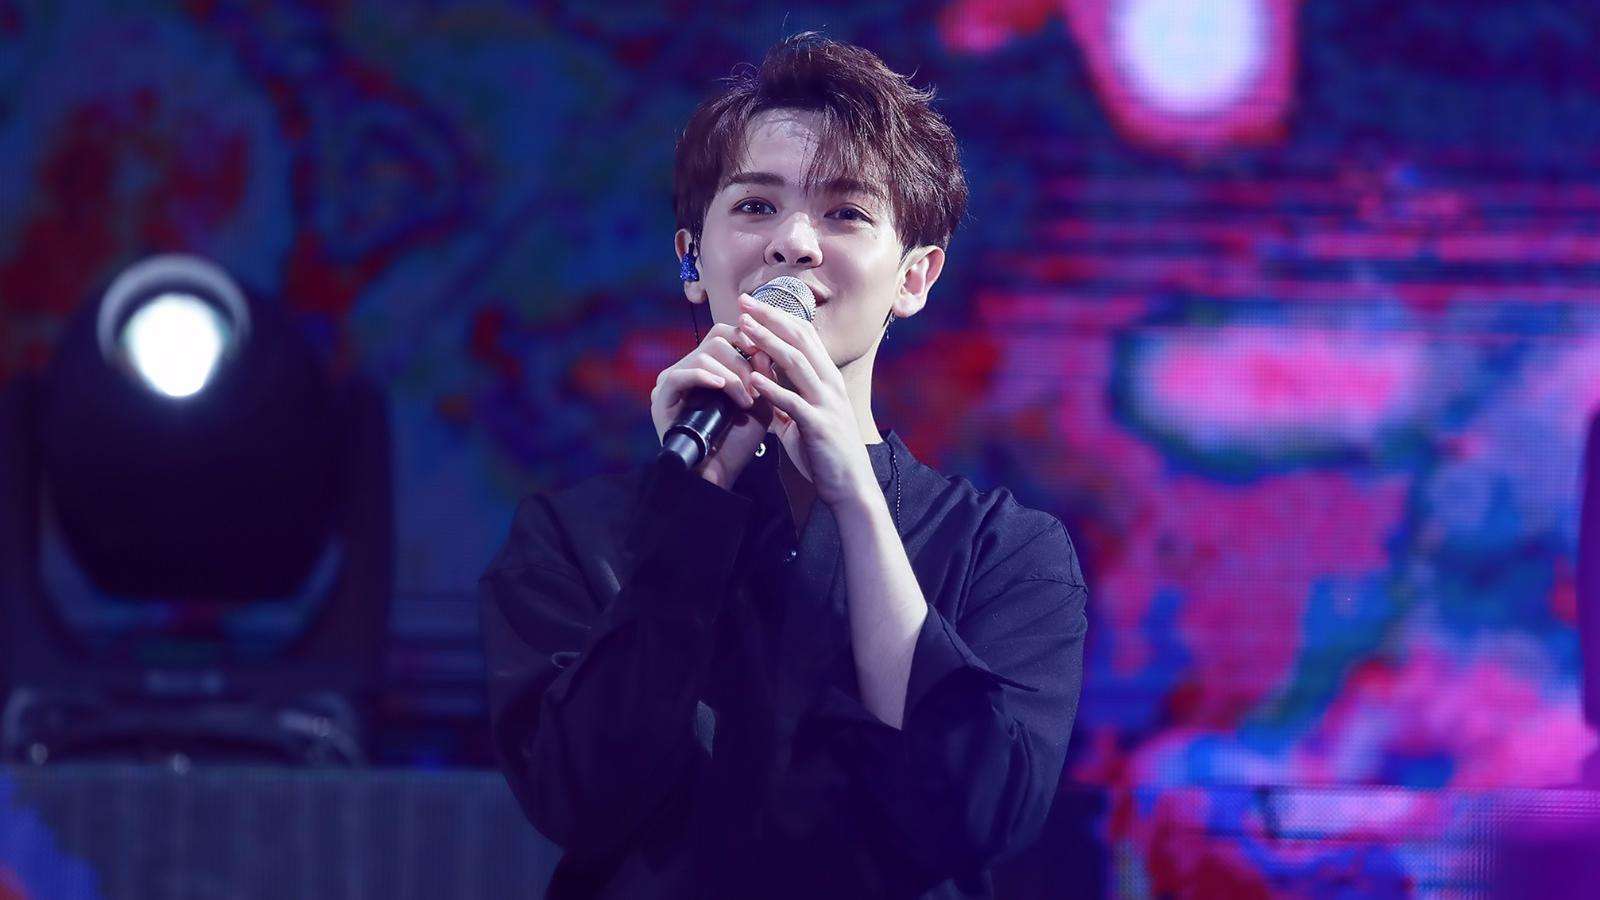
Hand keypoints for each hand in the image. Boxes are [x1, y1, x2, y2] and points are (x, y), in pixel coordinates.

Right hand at [650, 321, 775, 488]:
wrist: (719, 474)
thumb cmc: (738, 440)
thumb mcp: (759, 401)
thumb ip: (763, 373)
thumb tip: (764, 344)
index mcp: (708, 365)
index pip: (724, 333)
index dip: (747, 339)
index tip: (765, 357)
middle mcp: (688, 368)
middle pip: (716, 340)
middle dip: (743, 363)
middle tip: (756, 389)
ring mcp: (673, 381)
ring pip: (703, 355)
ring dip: (731, 377)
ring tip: (745, 401)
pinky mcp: (662, 397)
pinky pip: (681, 375)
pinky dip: (703, 377)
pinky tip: (720, 387)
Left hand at [736, 293, 875, 508]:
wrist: (850, 487)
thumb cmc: (825, 453)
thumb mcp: (800, 420)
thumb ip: (783, 400)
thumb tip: (760, 386)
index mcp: (827, 378)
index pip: (804, 335)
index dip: (778, 316)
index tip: (752, 305)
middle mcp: (830, 383)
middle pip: (799, 339)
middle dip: (770, 318)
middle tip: (743, 302)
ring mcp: (827, 403)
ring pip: (796, 362)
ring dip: (767, 343)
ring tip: (743, 329)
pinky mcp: (819, 426)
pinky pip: (793, 402)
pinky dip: (771, 389)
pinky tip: (752, 380)